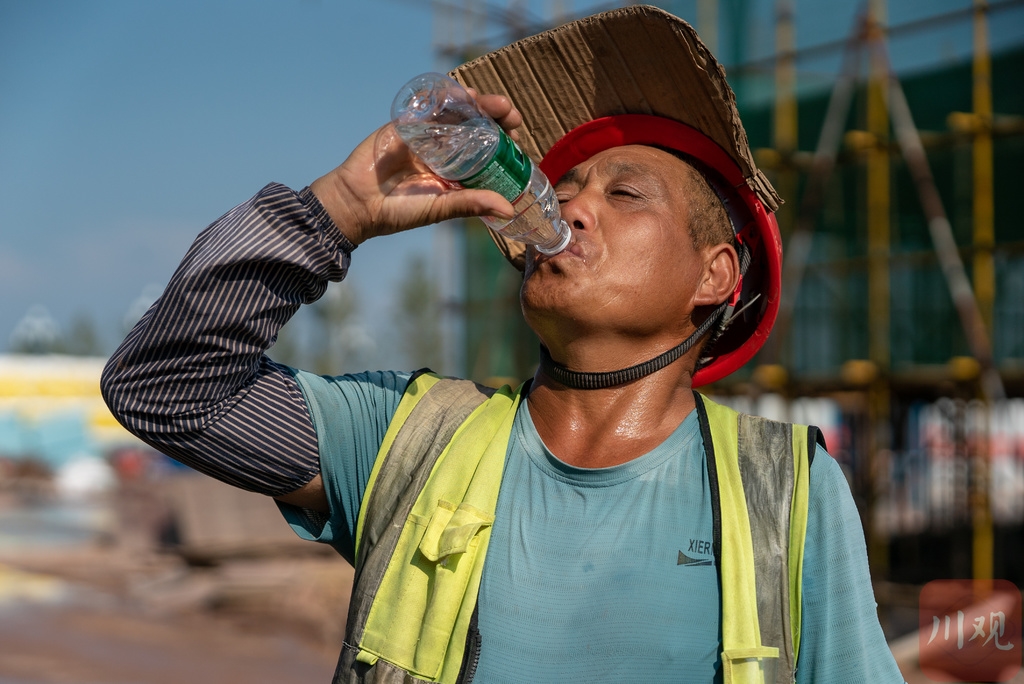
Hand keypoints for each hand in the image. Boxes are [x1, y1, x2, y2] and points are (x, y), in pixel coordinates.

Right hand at [310, 91, 522, 244]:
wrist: (357, 202)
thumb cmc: (399, 212)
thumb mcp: (441, 208)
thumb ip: (471, 203)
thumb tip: (509, 210)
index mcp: (458, 172)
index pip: (489, 151)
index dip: (506, 141)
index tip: (518, 136)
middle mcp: (446, 151)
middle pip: (478, 126)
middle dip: (498, 116)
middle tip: (510, 114)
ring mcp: (427, 135)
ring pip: (458, 112)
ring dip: (479, 103)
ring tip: (494, 103)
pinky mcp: (407, 123)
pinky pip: (430, 105)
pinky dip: (448, 96)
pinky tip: (464, 93)